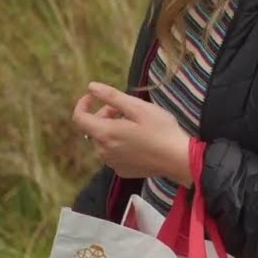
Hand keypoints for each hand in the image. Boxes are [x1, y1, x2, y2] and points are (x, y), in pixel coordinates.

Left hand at [72, 82, 192, 185]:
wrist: (178, 159)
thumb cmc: (160, 129)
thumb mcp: (138, 108)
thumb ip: (112, 97)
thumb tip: (91, 86)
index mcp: (105, 133)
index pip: (79, 118)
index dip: (83, 104)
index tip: (94, 96)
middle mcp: (103, 151)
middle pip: (94, 129)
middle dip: (105, 115)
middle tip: (128, 109)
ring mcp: (112, 163)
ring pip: (104, 141)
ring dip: (113, 130)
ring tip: (136, 125)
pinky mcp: (122, 170)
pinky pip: (114, 153)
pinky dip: (120, 143)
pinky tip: (139, 141)